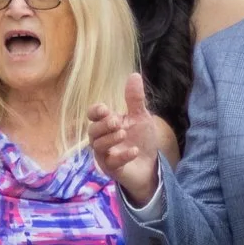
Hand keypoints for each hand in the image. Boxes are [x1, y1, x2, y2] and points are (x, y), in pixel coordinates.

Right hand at [86, 73, 162, 206]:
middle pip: (92, 131)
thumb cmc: (142, 139)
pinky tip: (134, 150)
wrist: (151, 165)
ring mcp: (105, 155)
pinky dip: (122, 156)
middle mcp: (101, 139)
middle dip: (102, 126)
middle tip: (117, 122)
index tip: (104, 109)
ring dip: (110, 139)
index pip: (92, 116)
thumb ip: (134, 99)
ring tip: (123, 133)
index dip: (95, 112)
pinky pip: (111, 163)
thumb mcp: (140, 117)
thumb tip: (134, 74)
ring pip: (97, 147)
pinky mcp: (112, 169)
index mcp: (106, 124)